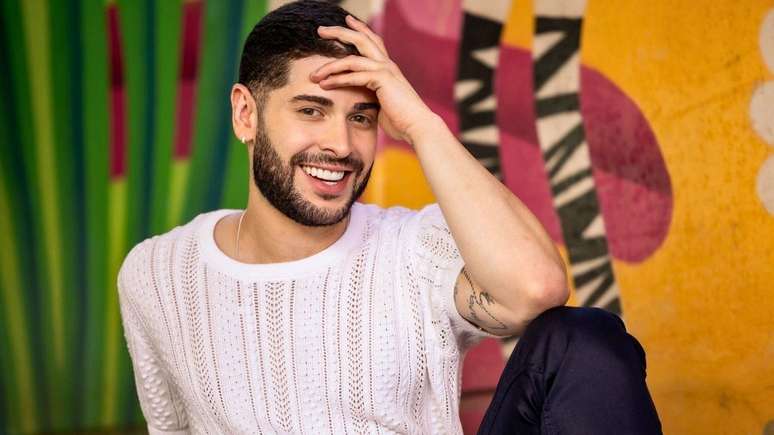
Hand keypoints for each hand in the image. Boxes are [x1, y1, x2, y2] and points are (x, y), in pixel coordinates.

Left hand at [311, 15, 438, 143]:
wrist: (418, 126)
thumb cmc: (401, 120)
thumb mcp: (382, 103)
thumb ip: (371, 95)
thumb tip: (359, 99)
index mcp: (388, 67)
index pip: (372, 41)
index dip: (359, 29)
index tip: (345, 21)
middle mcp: (387, 64)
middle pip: (361, 39)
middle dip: (340, 32)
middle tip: (321, 30)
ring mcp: (385, 70)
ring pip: (352, 59)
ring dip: (330, 65)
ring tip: (314, 73)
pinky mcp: (382, 79)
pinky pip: (354, 75)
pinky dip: (338, 79)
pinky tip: (325, 84)